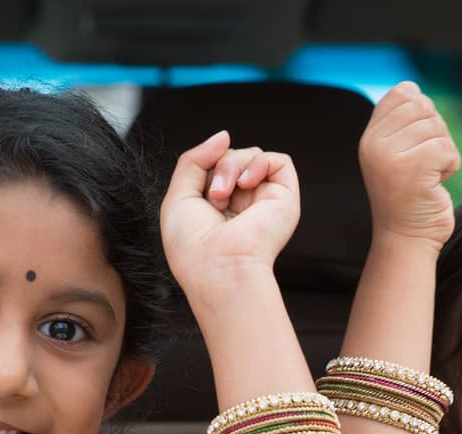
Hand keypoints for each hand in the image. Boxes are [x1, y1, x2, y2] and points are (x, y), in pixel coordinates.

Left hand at [160, 131, 298, 293]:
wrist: (217, 269)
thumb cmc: (194, 248)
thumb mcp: (178, 196)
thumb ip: (194, 160)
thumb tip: (223, 135)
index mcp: (217, 206)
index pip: (214, 165)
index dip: (205, 166)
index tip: (200, 187)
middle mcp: (242, 203)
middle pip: (232, 156)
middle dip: (218, 167)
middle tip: (213, 197)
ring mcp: (263, 200)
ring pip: (251, 155)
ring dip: (232, 166)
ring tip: (224, 196)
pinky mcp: (284, 199)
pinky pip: (278, 160)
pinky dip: (259, 163)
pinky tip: (246, 184)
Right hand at [359, 82, 459, 249]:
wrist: (406, 238)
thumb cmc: (409, 197)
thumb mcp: (398, 153)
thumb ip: (403, 122)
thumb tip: (412, 87)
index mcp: (370, 138)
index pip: (402, 93)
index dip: (422, 112)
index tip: (418, 143)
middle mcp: (375, 144)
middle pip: (423, 107)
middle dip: (436, 132)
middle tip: (426, 163)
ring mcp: (391, 156)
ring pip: (437, 128)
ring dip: (444, 152)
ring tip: (428, 176)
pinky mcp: (412, 168)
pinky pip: (447, 148)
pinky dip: (450, 165)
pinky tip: (435, 183)